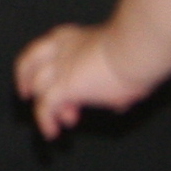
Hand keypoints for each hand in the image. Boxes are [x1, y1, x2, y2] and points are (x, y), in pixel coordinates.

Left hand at [16, 20, 148, 137]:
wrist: (138, 48)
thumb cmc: (139, 52)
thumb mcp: (121, 64)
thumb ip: (114, 82)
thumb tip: (117, 103)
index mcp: (72, 37)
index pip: (44, 49)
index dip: (41, 65)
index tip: (49, 79)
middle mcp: (60, 48)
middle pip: (31, 65)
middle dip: (33, 83)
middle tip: (37, 98)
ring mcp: (60, 67)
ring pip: (39, 88)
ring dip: (48, 107)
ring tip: (68, 120)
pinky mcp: (64, 85)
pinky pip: (46, 107)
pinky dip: (45, 120)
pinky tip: (52, 132)